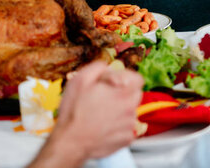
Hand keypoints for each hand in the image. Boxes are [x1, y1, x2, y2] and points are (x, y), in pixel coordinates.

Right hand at [28, 62, 142, 166]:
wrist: (71, 141)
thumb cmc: (75, 112)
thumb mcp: (81, 79)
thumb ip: (98, 67)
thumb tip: (108, 68)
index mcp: (122, 93)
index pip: (138, 79)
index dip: (125, 77)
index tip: (114, 81)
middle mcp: (130, 110)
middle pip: (134, 94)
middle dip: (122, 92)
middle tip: (103, 96)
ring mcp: (129, 126)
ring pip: (129, 111)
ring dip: (118, 109)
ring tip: (99, 113)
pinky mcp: (126, 139)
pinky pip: (125, 127)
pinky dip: (116, 125)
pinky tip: (102, 125)